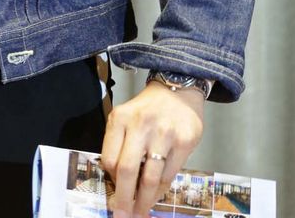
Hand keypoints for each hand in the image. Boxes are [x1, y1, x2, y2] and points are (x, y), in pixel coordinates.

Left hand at [100, 81, 204, 217]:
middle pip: (128, 171)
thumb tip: (117, 183)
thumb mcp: (126, 118)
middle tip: (122, 217)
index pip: (109, 159)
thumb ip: (119, 145)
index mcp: (121, 118)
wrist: (178, 90)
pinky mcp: (184, 141)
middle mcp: (141, 124)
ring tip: (140, 212)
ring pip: (151, 179)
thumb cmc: (147, 110)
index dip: (112, 181)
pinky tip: (157, 195)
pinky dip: (161, 190)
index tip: (114, 193)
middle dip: (124, 200)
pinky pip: (170, 175)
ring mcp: (164, 133)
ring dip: (144, 201)